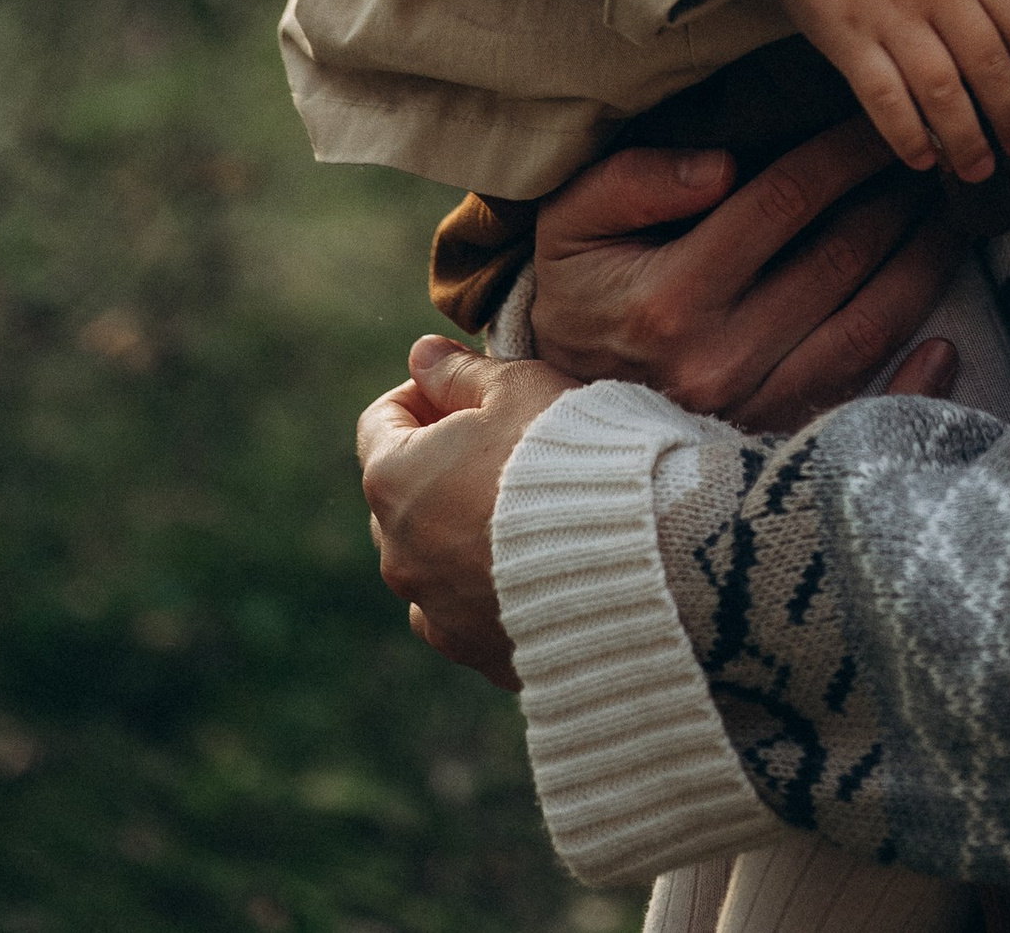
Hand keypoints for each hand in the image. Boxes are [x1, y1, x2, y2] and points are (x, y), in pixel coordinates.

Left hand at [356, 338, 570, 689]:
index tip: (466, 385)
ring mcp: (436, 612)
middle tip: (504, 440)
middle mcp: (399, 555)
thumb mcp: (518, 387)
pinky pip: (467, 609)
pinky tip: (540, 560)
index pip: (380, 422)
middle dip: (440, 463)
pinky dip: (488, 584)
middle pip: (402, 494)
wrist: (629, 553)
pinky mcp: (477, 652)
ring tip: (528, 505)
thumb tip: (421, 356)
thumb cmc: (567, 455)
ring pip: (430, 557)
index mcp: (396, 480)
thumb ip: (461, 372)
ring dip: (460, 529)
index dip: (423, 392)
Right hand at [530, 120, 968, 424]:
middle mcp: (719, 358)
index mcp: (671, 295)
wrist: (554, 421)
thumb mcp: (570, 224)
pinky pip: (858, 410)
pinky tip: (947, 344)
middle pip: (839, 261)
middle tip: (938, 159)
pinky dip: (912, 382)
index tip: (882, 123)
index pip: (785, 201)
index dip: (843, 155)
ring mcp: (751, 412)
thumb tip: (720, 164)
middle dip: (897, 200)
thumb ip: (634, 183)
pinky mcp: (770, 450)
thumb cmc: (576, 297)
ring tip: (951, 223)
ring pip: (863, 331)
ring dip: (920, 271)